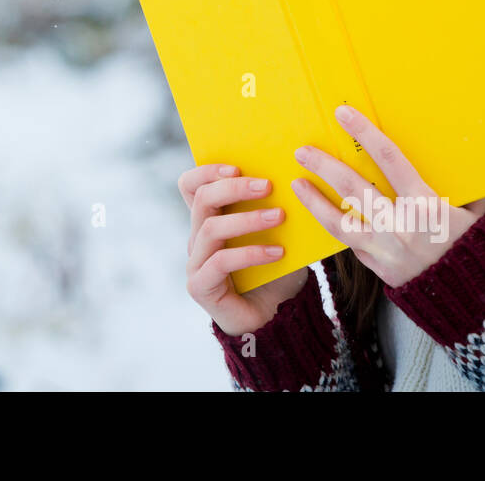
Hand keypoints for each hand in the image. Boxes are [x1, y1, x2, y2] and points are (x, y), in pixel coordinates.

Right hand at [179, 163, 309, 336]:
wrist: (277, 319)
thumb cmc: (277, 272)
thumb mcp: (278, 234)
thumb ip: (273, 208)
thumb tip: (294, 176)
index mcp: (209, 220)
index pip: (190, 185)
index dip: (207, 171)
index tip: (238, 166)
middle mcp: (197, 238)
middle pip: (202, 200)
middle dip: (235, 188)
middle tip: (268, 186)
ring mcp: (196, 263)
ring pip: (211, 228)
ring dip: (247, 219)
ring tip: (279, 216)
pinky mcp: (200, 286)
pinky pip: (221, 262)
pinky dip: (250, 253)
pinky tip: (277, 252)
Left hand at [290, 104, 484, 288]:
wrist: (474, 300)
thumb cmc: (477, 249)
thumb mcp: (475, 213)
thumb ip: (459, 189)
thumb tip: (457, 164)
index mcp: (425, 204)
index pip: (389, 158)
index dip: (365, 133)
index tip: (344, 114)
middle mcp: (400, 225)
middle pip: (353, 187)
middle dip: (324, 166)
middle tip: (303, 151)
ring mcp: (385, 249)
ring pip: (339, 222)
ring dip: (315, 200)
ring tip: (297, 183)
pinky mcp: (377, 267)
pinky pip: (351, 244)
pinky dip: (336, 228)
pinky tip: (322, 214)